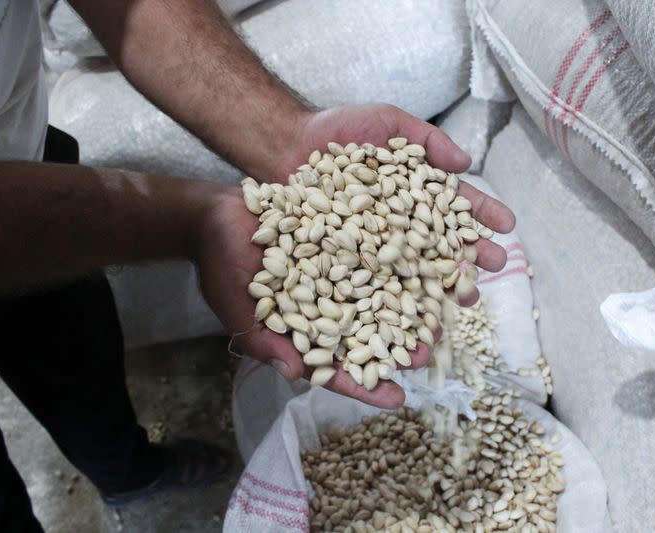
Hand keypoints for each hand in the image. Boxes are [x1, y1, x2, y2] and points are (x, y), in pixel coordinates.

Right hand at [193, 189, 436, 407]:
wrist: (217, 214)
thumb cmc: (221, 265)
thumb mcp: (235, 306)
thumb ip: (263, 340)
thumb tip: (293, 373)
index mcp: (305, 331)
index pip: (337, 367)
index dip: (365, 385)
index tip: (395, 399)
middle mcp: (329, 304)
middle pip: (369, 333)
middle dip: (396, 347)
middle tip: (426, 358)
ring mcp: (339, 271)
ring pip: (381, 295)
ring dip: (408, 306)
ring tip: (438, 317)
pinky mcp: (344, 237)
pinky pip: (376, 250)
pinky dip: (400, 258)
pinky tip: (426, 261)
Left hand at [280, 104, 516, 302]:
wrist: (286, 146)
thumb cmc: (339, 131)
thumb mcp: (388, 122)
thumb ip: (427, 139)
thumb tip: (466, 162)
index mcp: (417, 194)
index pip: (456, 206)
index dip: (483, 215)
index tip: (508, 224)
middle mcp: (402, 224)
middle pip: (443, 245)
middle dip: (472, 256)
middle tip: (496, 265)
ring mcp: (378, 247)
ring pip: (417, 272)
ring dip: (445, 289)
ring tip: (467, 301)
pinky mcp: (352, 264)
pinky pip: (378, 286)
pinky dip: (398, 305)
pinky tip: (418, 318)